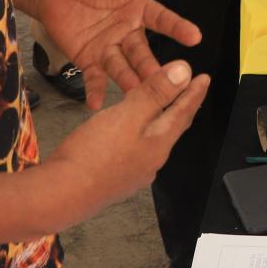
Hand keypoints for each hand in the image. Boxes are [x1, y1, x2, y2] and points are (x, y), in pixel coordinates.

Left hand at [35, 0, 203, 106]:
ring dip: (131, 81)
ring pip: (123, 67)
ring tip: (139, 95)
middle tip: (169, 80)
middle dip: (155, 66)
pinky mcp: (89, 60)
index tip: (194, 36)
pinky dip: (96, 90)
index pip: (162, 19)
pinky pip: (94, 77)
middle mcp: (129, 33)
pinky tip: (97, 103)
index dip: (178, 28)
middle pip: (144, 52)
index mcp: (139, 9)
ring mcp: (109, 49)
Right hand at [35, 61, 211, 224]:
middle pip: (171, 127)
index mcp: (159, 143)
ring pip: (153, 139)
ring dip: (159, 120)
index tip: (205, 78)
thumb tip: (184, 72)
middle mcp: (152, 160)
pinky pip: (135, 149)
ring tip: (160, 108)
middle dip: (181, 107)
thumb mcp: (128, 114)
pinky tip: (127, 133)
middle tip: (189, 90)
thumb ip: (156, 93)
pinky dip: (138, 133)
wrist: (62, 195)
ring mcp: (134, 173)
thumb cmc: (94, 154)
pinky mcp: (115, 178)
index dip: (194, 92)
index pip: (184, 112)